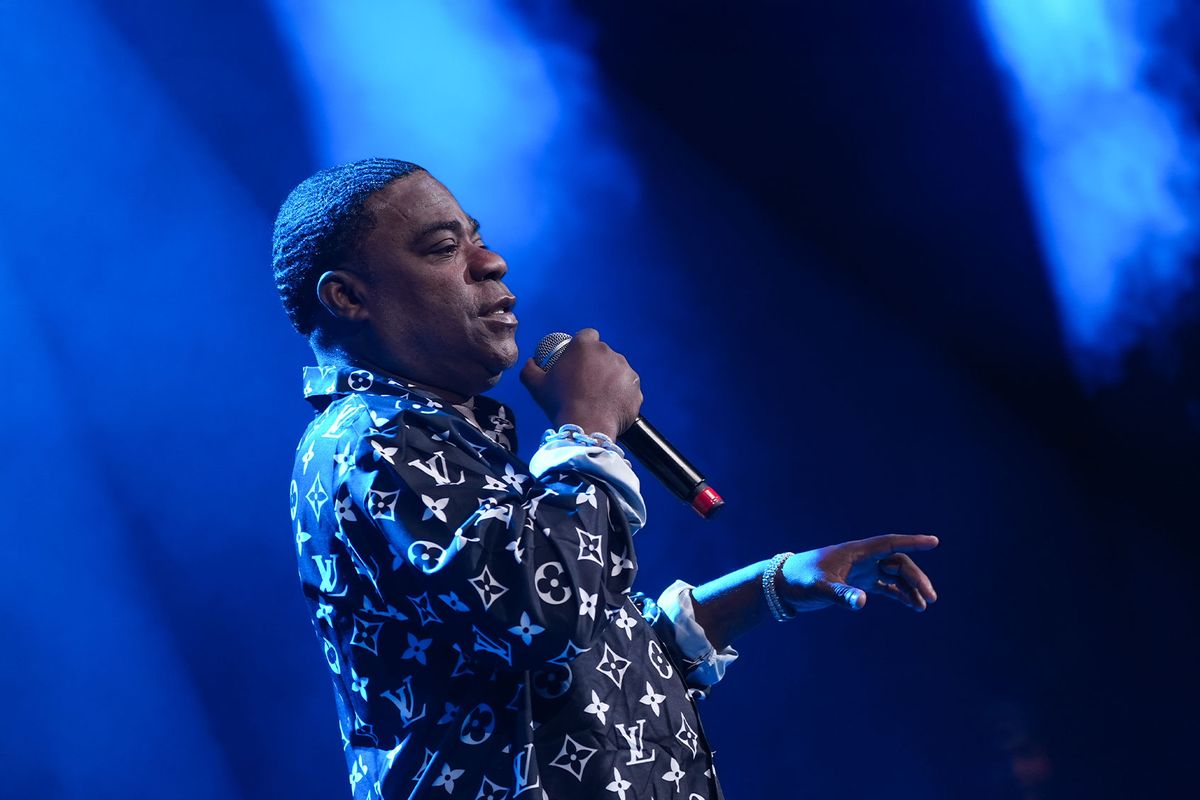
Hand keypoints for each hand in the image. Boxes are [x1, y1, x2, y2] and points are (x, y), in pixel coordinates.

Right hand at [520, 328, 642, 438]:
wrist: (586, 427)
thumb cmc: (560, 404)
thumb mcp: (535, 384)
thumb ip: (530, 368)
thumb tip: (531, 363)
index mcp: (585, 345)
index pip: (587, 335)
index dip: (582, 347)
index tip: (578, 361)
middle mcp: (608, 352)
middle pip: (603, 353)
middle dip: (596, 365)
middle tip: (586, 383)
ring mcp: (625, 370)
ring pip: (617, 370)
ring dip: (610, 379)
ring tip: (598, 397)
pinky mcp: (636, 388)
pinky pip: (628, 388)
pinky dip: (621, 395)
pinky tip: (609, 406)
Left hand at [779, 534, 938, 612]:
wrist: (782, 586)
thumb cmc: (799, 581)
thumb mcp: (819, 588)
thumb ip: (841, 594)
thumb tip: (862, 602)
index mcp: (855, 552)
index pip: (890, 543)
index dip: (912, 542)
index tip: (934, 542)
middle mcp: (861, 558)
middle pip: (898, 562)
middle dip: (916, 578)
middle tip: (930, 598)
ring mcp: (860, 570)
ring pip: (894, 575)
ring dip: (910, 588)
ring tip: (924, 606)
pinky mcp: (857, 582)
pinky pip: (886, 586)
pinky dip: (900, 594)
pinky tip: (913, 606)